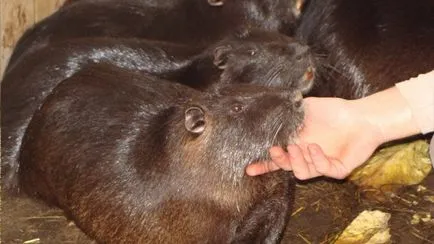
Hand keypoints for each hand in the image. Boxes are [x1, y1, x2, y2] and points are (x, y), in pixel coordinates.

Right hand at [246, 97, 383, 179]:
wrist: (361, 116)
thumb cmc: (333, 111)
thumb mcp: (306, 107)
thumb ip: (289, 111)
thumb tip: (271, 109)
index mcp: (297, 144)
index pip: (277, 159)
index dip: (263, 165)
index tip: (249, 168)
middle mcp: (307, 157)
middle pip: (286, 167)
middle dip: (278, 161)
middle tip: (276, 150)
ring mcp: (321, 164)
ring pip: (301, 173)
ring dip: (296, 161)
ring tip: (297, 147)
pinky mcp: (337, 169)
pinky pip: (322, 170)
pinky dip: (316, 159)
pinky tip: (315, 147)